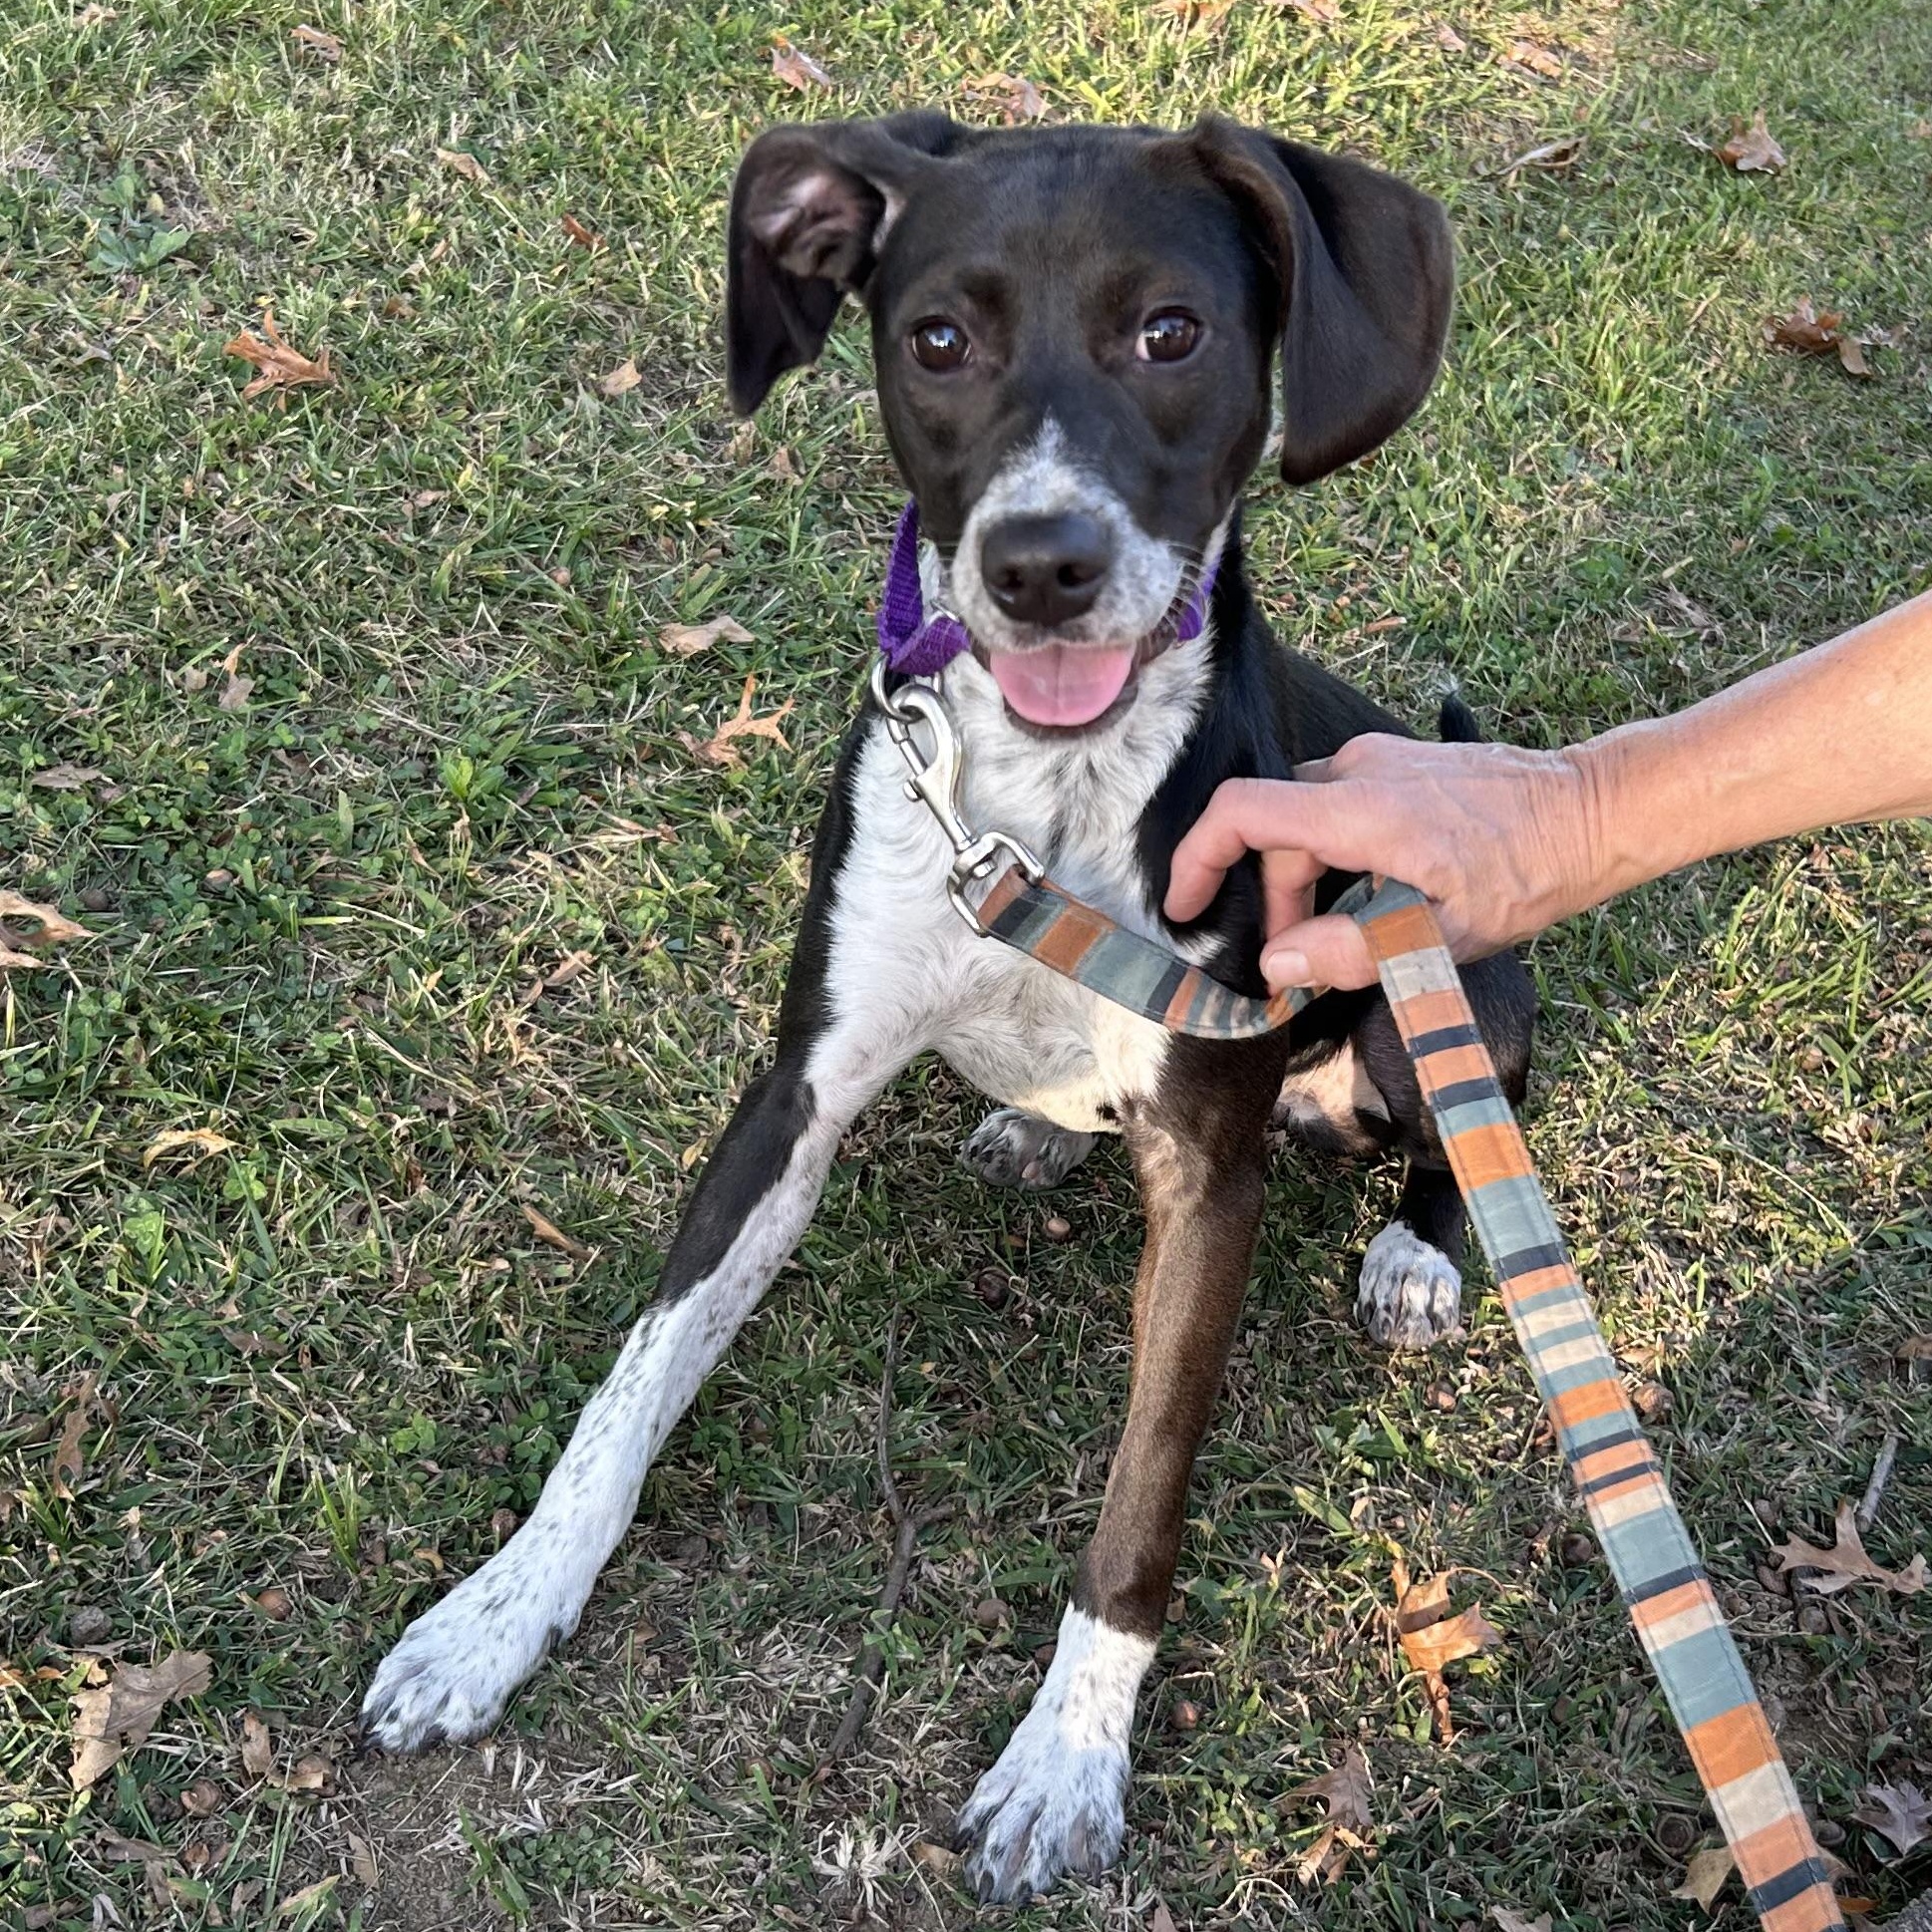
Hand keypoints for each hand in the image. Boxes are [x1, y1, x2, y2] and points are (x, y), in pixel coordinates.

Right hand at [1163, 735, 1601, 990]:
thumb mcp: (1442, 934)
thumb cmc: (1531, 873)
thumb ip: (1352, 951)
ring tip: (1341, 935)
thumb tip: (1278, 965)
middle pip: (1275, 831)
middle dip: (1276, 899)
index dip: (1198, 860)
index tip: (1185, 908)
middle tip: (1300, 961)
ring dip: (1306, 880)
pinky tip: (1372, 897)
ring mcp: (1380, 761)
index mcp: (1359, 809)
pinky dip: (1333, 856)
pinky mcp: (1399, 765)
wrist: (1596, 811)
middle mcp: (1359, 771)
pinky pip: (1338, 808)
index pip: (1241, 813)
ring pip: (1306, 820)